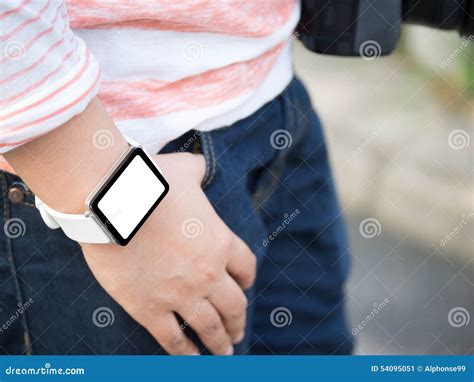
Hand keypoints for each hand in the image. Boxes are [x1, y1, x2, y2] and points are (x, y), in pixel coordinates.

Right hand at [81, 152, 255, 354]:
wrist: (114, 202)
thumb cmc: (151, 183)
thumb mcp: (185, 169)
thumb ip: (198, 169)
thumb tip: (200, 163)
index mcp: (220, 242)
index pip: (246, 268)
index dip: (247, 281)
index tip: (245, 288)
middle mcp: (208, 273)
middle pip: (234, 305)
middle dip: (238, 321)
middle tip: (238, 332)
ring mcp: (180, 294)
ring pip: (209, 327)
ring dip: (220, 343)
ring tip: (224, 353)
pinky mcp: (150, 308)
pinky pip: (173, 339)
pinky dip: (184, 352)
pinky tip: (191, 359)